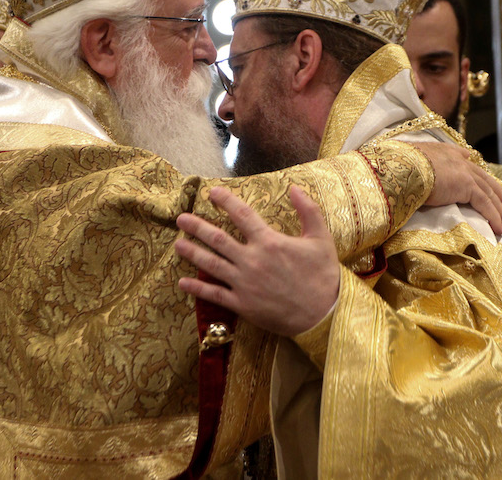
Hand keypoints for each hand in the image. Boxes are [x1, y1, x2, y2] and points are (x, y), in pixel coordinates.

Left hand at [175, 185, 339, 335]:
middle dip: (197, 227)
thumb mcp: (321, 238)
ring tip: (178, 243)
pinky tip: (183, 283)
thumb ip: (308, 210)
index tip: (211, 193)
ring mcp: (244, 283)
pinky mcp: (242, 305)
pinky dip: (197, 289)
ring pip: (211, 265)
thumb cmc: (323, 275)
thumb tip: (294, 187)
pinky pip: (214, 295)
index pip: (241, 215)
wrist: (324, 314)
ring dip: (192, 253)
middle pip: (217, 239)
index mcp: (269, 242)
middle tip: (181, 219)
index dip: (225, 201)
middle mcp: (252, 260)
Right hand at [403, 140, 501, 234]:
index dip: (475, 171)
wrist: (403, 165)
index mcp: (444, 152)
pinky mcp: (467, 186)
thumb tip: (412, 172)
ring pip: (487, 192)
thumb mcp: (410, 162)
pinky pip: (484, 204)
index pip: (466, 160)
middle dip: (495, 190)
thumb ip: (418, 167)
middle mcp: (457, 159)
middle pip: (482, 177)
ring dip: (498, 208)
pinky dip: (493, 216)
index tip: (482, 177)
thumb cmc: (399, 165)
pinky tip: (498, 226)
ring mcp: (464, 172)